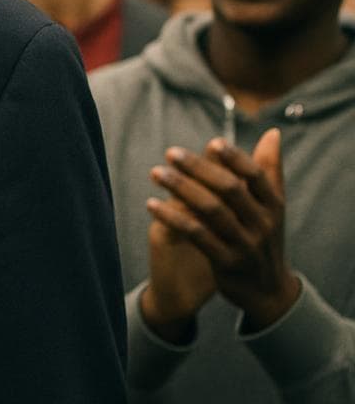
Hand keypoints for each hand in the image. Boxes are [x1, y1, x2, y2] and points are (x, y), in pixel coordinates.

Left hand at [147, 130, 299, 331]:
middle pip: (229, 189)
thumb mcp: (272, 207)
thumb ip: (269, 170)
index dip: (236, 158)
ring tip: (156, 173)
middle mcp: (263, 224)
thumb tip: (272, 133)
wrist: (268, 292)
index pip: (256, 176)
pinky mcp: (226, 263)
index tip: (212, 142)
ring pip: (211, 211)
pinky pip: (196, 235)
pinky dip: (173, 218)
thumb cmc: (264, 238)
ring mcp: (245, 245)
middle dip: (198, 168)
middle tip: (170, 152)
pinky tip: (152, 204)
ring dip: (181, 188)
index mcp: (274, 206)